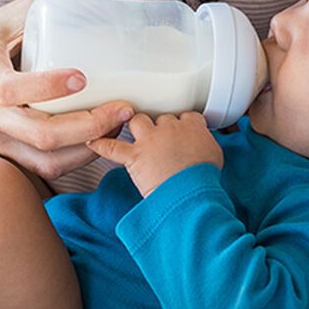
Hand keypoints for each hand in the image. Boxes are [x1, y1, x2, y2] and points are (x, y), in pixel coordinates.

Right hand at [0, 0, 134, 179]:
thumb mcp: (17, 9)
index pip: (9, 89)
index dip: (47, 87)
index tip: (82, 77)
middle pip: (40, 134)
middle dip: (89, 126)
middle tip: (122, 108)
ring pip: (47, 159)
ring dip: (89, 147)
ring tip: (118, 125)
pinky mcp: (6, 151)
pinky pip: (46, 166)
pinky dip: (79, 158)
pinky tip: (100, 138)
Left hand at [87, 112, 222, 196]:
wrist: (190, 192)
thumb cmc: (204, 178)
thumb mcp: (215, 156)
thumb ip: (206, 145)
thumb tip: (203, 149)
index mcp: (192, 126)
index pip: (186, 116)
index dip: (182, 124)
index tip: (181, 131)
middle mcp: (169, 128)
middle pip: (161, 117)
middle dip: (159, 126)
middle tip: (160, 138)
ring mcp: (150, 140)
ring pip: (137, 121)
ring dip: (135, 126)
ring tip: (134, 132)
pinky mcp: (134, 156)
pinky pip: (112, 147)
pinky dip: (101, 145)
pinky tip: (93, 142)